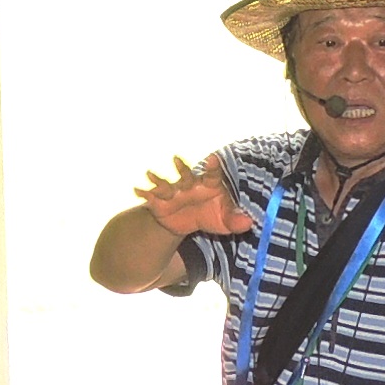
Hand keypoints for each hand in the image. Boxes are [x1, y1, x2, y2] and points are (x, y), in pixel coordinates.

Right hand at [135, 153, 254, 240]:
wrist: (188, 224)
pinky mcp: (161, 202)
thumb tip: (249, 222)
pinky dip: (143, 192)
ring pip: (166, 184)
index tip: (213, 159)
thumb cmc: (210, 216)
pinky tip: (136, 190)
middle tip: (177, 160)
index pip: (212, 174)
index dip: (212, 167)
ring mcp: (174, 193)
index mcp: (208, 185)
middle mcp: (190, 186)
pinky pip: (151, 197)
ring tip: (149, 173)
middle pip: (186, 175)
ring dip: (158, 178)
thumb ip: (236, 221)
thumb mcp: (225, 222)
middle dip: (182, 168)